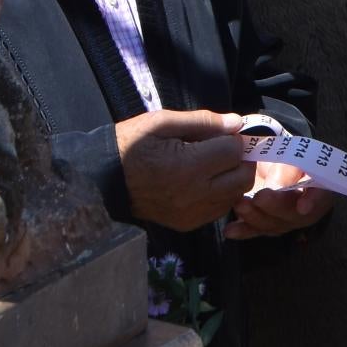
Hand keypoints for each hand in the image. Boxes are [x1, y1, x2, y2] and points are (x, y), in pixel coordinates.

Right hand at [114, 110, 255, 231]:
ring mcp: (192, 213)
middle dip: (239, 160)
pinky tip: (204, 182)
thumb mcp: (163, 123)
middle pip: (242, 177)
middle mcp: (194, 195)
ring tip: (213, 165)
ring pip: (235, 195)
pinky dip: (220, 194)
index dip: (233, 139)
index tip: (222, 133)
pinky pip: (219, 209)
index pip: (234, 152)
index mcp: (188, 166)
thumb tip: (237, 123)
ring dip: (232, 178)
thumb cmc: (131, 145)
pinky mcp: (188, 224)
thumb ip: (203, 122)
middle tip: (223, 148)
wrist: (103, 181)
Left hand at [225, 162, 333, 239]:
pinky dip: (243, 231)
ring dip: (255, 217)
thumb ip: (287, 168)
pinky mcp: (267, 225)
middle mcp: (306, 208)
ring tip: (240, 205)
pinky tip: (230, 231)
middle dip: (276, 207)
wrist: (270, 160)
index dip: (313, 202)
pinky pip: (256, 231)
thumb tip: (276, 186)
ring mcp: (285, 220)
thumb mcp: (289, 153)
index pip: (322, 195)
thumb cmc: (284, 155)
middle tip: (260, 197)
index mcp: (319, 186)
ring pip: (274, 225)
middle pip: (294, 214)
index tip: (302, 207)